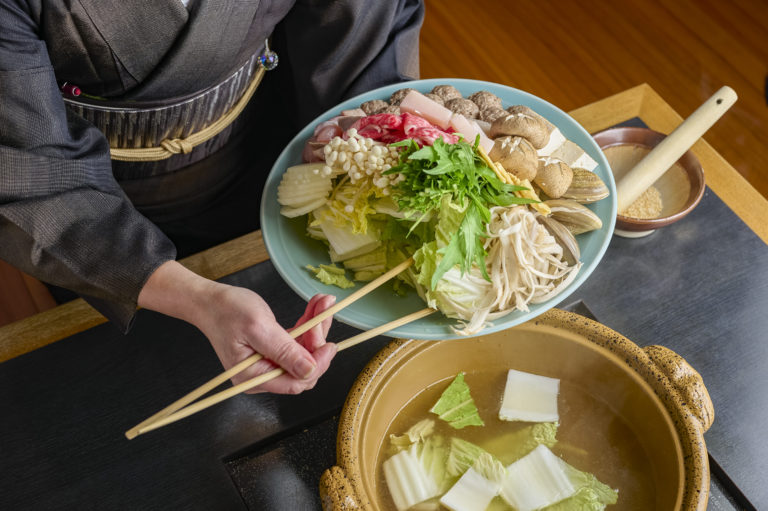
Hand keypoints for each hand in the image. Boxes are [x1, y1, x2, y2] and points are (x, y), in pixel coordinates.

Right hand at [198, 287, 336, 393]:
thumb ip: (284, 351)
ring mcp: (268, 364)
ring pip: (304, 353)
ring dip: (316, 327)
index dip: (317, 364)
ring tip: (322, 303)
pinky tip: (314, 308)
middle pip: (304, 367)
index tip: (329, 344)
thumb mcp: (258, 327)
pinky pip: (297, 343)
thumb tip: (309, 370)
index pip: (296, 382)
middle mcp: (263, 376)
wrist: (210, 301)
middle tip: (325, 312)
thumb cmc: (226, 311)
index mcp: (255, 377)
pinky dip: (307, 325)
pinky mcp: (273, 352)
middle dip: (318, 340)